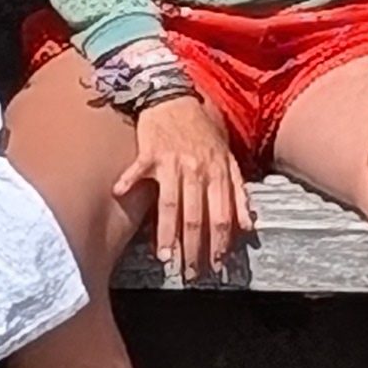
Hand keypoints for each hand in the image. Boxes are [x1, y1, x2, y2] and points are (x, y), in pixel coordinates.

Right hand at [113, 92, 251, 281]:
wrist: (175, 95)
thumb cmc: (201, 128)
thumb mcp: (227, 157)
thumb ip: (238, 192)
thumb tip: (247, 225)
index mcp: (218, 173)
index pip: (221, 216)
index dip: (219, 243)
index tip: (216, 265)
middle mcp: (197, 170)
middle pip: (197, 218)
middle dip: (195, 249)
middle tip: (190, 272)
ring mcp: (172, 162)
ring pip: (170, 205)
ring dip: (167, 234)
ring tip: (165, 257)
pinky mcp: (150, 152)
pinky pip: (138, 170)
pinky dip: (128, 181)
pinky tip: (120, 194)